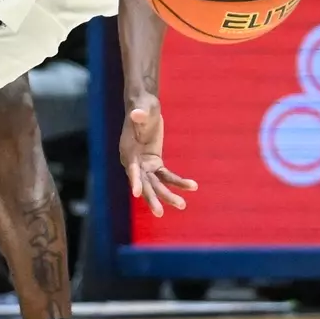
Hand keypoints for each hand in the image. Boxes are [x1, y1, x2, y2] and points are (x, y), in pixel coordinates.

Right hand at [119, 95, 197, 216]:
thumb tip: (136, 114)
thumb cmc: (142, 105)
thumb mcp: (143, 108)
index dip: (134, 179)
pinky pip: (166, 176)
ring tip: (182, 205)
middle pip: (142, 183)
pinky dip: (178, 182)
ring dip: (167, 195)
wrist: (145, 106)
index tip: (136, 193)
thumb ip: (140, 113)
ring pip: (155, 184)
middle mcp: (133, 161)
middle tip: (160, 213)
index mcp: (128, 149)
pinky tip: (192, 186)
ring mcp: (144, 164)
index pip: (131, 167)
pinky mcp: (154, 164)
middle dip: (151, 198)